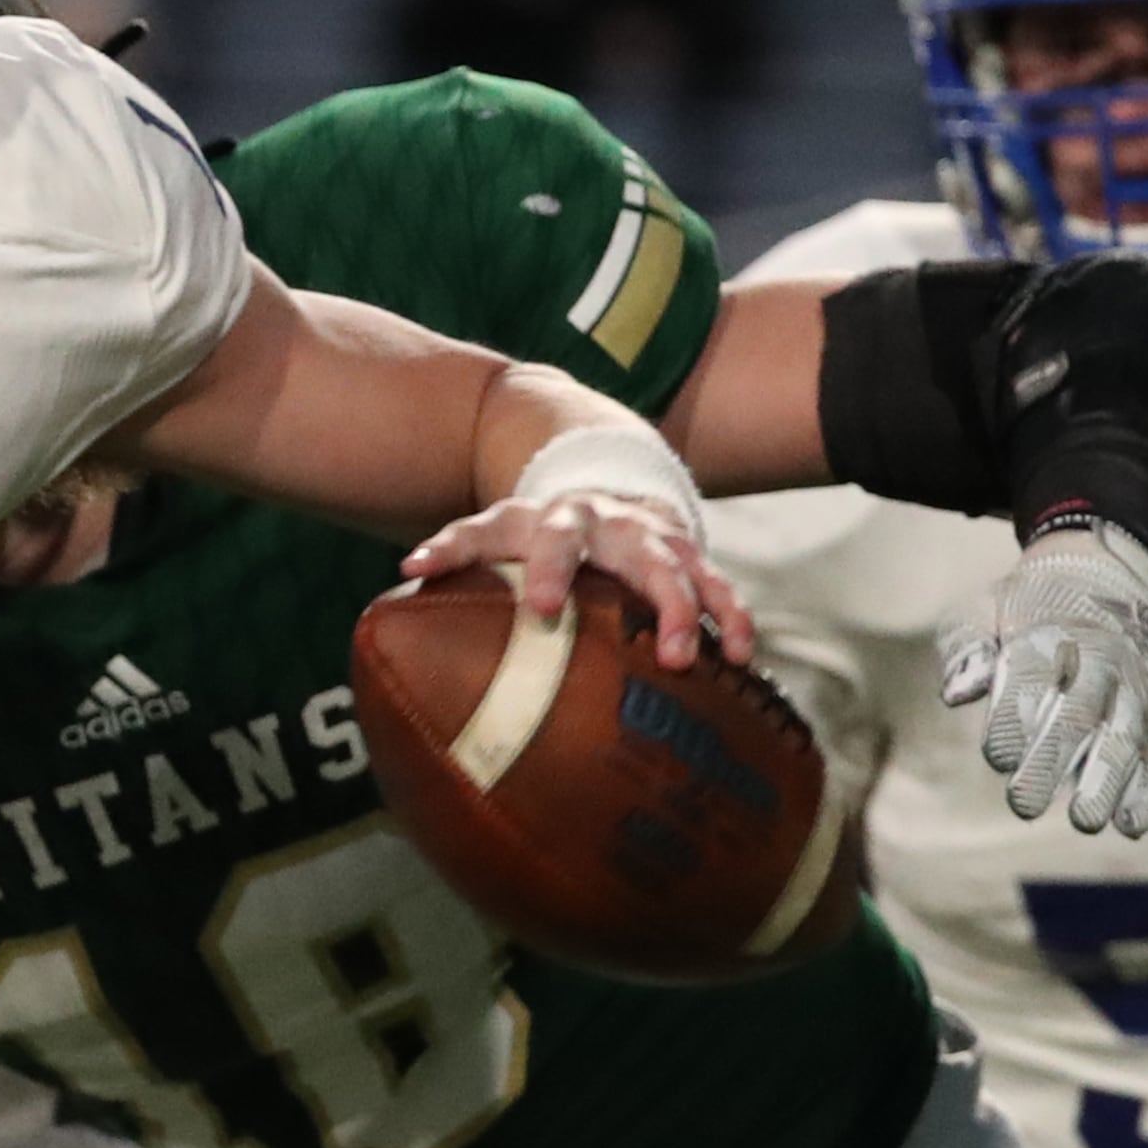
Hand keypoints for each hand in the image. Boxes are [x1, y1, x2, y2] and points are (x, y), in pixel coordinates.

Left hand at [403, 491, 749, 667]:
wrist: (608, 486)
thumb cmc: (539, 528)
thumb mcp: (499, 527)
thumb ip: (456, 547)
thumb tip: (406, 568)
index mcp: (558, 519)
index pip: (549, 538)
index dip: (546, 569)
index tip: (542, 609)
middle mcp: (615, 524)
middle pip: (637, 553)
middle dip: (651, 597)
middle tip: (661, 648)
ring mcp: (658, 540)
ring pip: (687, 571)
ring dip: (693, 613)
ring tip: (692, 661)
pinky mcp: (691, 557)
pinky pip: (721, 587)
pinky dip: (733, 619)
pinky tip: (742, 658)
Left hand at [939, 517, 1147, 834]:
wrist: (1113, 576)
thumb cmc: (1029, 605)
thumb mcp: (985, 606)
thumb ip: (966, 647)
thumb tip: (955, 695)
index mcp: (1047, 633)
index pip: (1031, 675)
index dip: (1013, 716)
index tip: (996, 757)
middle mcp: (1097, 660)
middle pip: (1078, 711)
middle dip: (1051, 759)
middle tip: (1023, 806)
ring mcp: (1133, 687)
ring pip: (1124, 735)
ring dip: (1107, 780)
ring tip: (1086, 821)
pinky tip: (1133, 825)